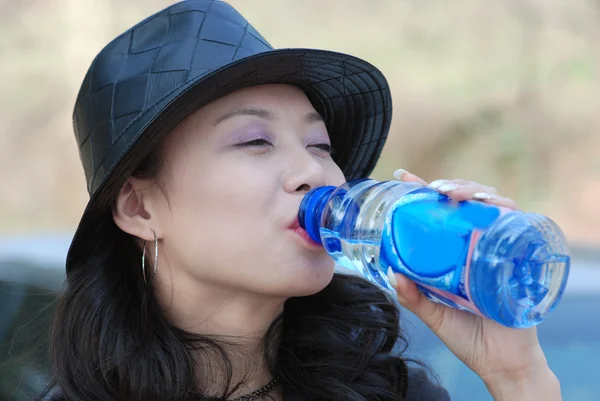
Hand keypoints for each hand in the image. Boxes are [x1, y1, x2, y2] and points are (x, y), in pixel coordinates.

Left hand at [389, 169, 558, 397]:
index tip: (402, 177)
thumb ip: (413, 297)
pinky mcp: (520, 254)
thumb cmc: (469, 337)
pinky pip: (517, 222)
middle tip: (435, 190)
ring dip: (474, 191)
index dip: (421, 192)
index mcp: (453, 254)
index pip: (437, 215)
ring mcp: (498, 247)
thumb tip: (391, 272)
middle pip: (465, 201)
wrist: (502, 362)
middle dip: (450, 186)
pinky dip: (504, 207)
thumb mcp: (434, 315)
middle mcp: (475, 245)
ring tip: (455, 195)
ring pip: (490, 203)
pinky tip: (489, 204)